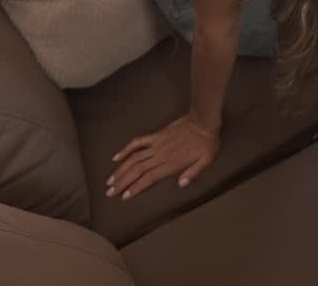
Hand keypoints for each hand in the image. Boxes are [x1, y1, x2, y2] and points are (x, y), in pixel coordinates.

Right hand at [106, 114, 220, 200]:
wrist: (203, 121)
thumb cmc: (207, 142)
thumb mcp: (206, 160)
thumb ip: (193, 173)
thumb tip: (181, 184)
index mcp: (171, 164)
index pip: (149, 178)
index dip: (136, 187)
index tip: (124, 196)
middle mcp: (160, 155)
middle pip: (137, 170)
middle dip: (122, 182)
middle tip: (110, 192)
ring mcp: (156, 144)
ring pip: (134, 158)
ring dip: (121, 170)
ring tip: (110, 180)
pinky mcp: (156, 135)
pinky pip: (137, 142)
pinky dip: (126, 149)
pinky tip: (116, 157)